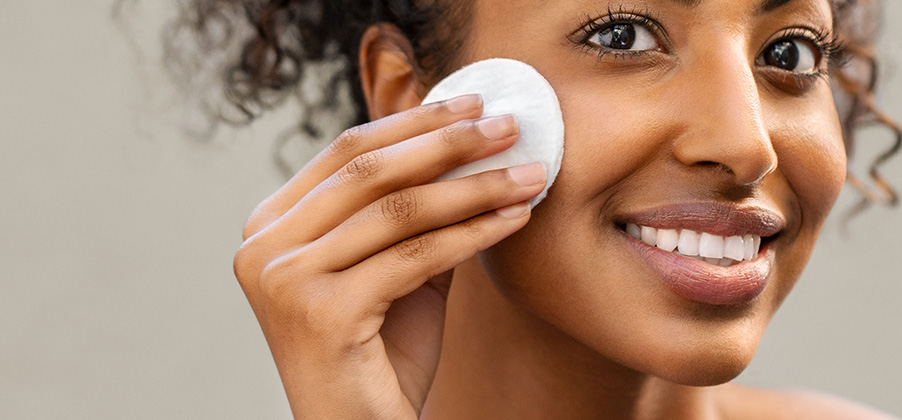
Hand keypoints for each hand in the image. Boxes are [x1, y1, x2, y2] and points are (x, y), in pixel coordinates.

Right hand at [233, 94, 546, 418]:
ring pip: (399, 210)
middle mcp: (265, 247)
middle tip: (509, 125)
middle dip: (450, 143)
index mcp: (271, 225)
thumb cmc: (379, 353)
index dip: (414, 122)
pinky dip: (472, 233)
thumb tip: (472, 147)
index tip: (473, 105)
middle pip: (371, 171)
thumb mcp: (394, 267)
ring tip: (529, 173)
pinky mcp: (320, 313)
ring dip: (475, 187)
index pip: (347, 152)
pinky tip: (514, 219)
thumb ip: (414, 211)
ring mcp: (285, 279)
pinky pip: (415, 256)